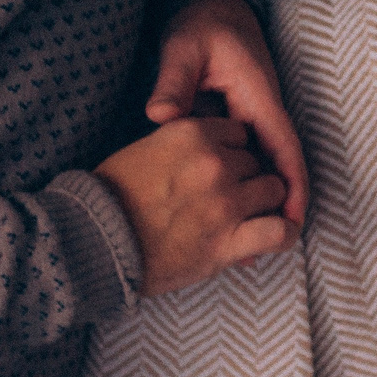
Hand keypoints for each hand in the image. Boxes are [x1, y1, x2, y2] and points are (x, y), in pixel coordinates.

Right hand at [95, 116, 292, 297]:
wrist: (92, 243)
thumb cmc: (111, 198)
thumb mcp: (144, 151)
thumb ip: (182, 147)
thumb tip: (207, 152)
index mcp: (191, 134)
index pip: (238, 133)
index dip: (231, 151)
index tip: (220, 168)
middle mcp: (214, 163)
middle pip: (255, 162)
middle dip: (245, 178)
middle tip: (223, 199)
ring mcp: (225, 203)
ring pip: (273, 190)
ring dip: (263, 202)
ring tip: (245, 216)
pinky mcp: (229, 241)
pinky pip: (278, 231)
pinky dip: (283, 234)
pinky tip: (275, 237)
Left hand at [147, 0, 308, 231]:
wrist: (212, 8)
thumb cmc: (202, 26)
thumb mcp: (184, 47)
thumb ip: (174, 81)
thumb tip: (160, 115)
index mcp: (258, 97)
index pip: (284, 147)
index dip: (292, 185)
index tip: (293, 219)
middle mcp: (262, 112)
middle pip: (279, 167)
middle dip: (279, 207)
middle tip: (265, 249)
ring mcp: (252, 119)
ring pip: (264, 168)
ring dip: (262, 202)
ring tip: (248, 245)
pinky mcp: (238, 123)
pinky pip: (247, 160)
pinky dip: (243, 187)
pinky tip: (228, 212)